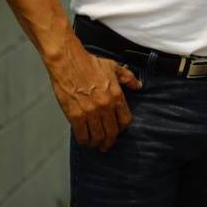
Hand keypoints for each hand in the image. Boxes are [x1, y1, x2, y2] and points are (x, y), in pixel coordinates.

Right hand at [45, 37, 141, 152]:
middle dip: (110, 141)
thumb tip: (138, 86)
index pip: (125, 120)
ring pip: (97, 136)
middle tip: (106, 145)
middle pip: (112, 132)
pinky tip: (84, 140)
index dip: (122, 129)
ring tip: (95, 145)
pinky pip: (81, 134)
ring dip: (97, 143)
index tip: (118, 131)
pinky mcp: (75, 115)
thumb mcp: (114, 67)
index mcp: (116, 95)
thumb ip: (128, 78)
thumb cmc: (90, 63)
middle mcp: (105, 106)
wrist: (68, 62)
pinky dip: (84, 140)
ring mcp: (90, 112)